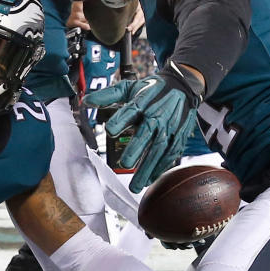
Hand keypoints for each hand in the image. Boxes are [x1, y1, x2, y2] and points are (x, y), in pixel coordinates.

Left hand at [85, 64, 201, 192]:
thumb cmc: (152, 88)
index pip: (130, 111)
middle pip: (146, 134)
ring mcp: (170, 127)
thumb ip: (108, 96)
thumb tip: (86, 101)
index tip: (110, 129)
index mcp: (142, 102)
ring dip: (148, 168)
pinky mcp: (179, 136)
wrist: (183, 85)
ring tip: (136, 185)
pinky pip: (171, 154)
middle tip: (125, 164)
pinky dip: (161, 168)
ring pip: (159, 149)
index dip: (120, 120)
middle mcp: (157, 115)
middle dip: (136, 149)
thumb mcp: (130, 87)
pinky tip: (151, 179)